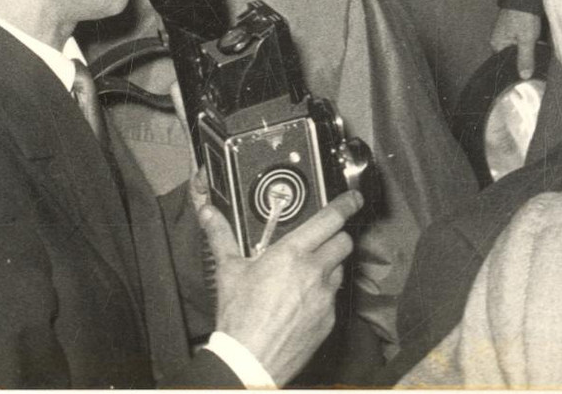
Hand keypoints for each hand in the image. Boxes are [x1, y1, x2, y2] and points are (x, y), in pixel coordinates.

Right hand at [200, 190, 361, 387]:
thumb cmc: (239, 318)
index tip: (353, 198)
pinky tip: (304, 301)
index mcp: (292, 253)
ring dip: (330, 265)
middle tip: (323, 239)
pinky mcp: (328, 320)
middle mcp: (314, 272)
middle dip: (336, 236)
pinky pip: (334, 298)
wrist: (249, 363)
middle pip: (344, 242)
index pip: (331, 219)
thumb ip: (221, 236)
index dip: (346, 205)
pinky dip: (324, 294)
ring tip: (308, 272)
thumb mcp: (228, 271)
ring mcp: (324, 297)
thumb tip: (208, 214)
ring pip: (340, 269)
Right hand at [490, 8, 541, 80]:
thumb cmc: (522, 16)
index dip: (516, 69)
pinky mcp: (515, 27)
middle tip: (536, 65)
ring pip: (519, 47)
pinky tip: (539, 43)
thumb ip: (525, 58)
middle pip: (513, 56)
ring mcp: (507, 32)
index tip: (528, 74)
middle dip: (525, 59)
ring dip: (529, 50)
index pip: (505, 63)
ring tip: (539, 53)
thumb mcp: (526, 39)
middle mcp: (500, 39)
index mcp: (497, 44)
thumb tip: (524, 77)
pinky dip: (530, 42)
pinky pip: (522, 40)